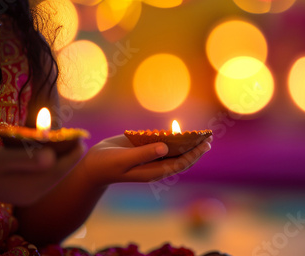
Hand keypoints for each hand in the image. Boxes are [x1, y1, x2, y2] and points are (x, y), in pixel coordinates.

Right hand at [0, 142, 84, 205]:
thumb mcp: (2, 159)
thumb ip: (27, 159)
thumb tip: (52, 157)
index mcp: (31, 187)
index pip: (60, 170)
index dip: (73, 155)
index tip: (81, 139)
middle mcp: (34, 194)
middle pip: (59, 173)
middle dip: (70, 156)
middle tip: (78, 139)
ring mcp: (31, 195)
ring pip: (54, 176)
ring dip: (62, 160)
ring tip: (69, 144)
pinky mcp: (26, 192)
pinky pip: (45, 177)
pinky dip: (52, 165)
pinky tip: (53, 154)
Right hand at [79, 134, 212, 186]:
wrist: (94, 165)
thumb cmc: (107, 164)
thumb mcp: (124, 160)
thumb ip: (144, 154)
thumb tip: (165, 148)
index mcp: (154, 171)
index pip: (180, 163)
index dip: (195, 154)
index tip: (205, 144)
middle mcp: (156, 166)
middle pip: (182, 158)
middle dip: (196, 148)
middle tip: (210, 137)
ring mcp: (152, 158)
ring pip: (175, 151)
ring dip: (188, 142)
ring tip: (202, 134)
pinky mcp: (147, 150)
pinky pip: (164, 143)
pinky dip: (174, 137)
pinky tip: (182, 131)